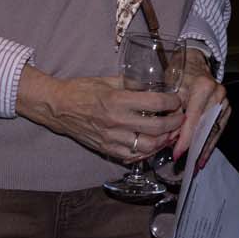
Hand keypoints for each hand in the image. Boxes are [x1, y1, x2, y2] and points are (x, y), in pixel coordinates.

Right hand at [15, 66, 181, 163]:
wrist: (58, 107)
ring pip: (147, 146)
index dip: (172, 102)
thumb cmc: (83, 89)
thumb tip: (156, 86)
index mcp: (118, 100)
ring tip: (170, 133)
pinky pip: (131, 156)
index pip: (156, 103)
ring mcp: (110, 138)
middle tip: (180, 118)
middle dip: (175, 123)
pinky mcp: (105, 149)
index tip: (177, 101)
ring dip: (164, 141)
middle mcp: (116, 121)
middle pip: (156, 127)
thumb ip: (133, 84)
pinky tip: (152, 144)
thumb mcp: (110, 80)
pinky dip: (146, 152)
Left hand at [173, 47, 229, 169]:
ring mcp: (225, 100)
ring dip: (206, 148)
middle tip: (187, 164)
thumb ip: (171, 112)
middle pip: (206, 126)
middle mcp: (218, 94)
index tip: (176, 153)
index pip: (194, 119)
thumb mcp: (170, 88)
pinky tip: (205, 154)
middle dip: (196, 146)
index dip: (185, 138)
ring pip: (215, 129)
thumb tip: (169, 137)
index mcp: (203, 87)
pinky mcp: (227, 107)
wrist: (195, 61)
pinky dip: (212, 141)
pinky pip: (219, 127)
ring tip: (198, 164)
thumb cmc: (179, 73)